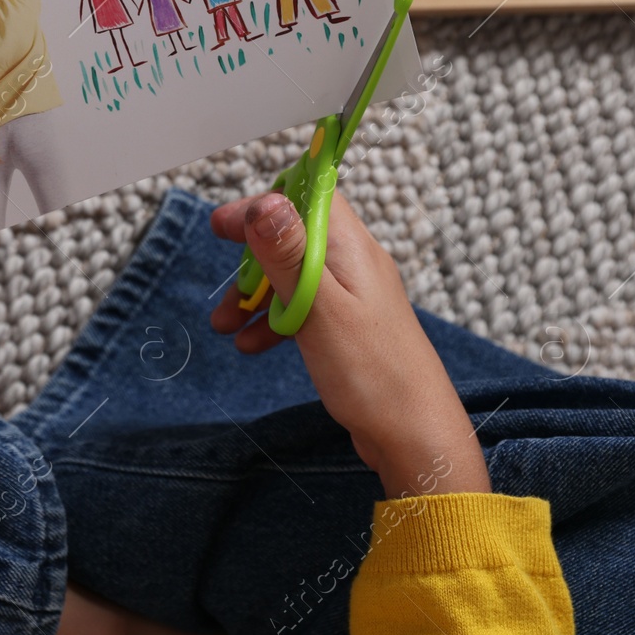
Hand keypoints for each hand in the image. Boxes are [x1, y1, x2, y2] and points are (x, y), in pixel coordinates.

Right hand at [210, 191, 490, 498]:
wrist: (415, 437)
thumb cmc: (372, 373)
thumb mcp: (320, 308)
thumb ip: (289, 255)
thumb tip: (264, 200)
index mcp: (351, 249)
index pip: (307, 197)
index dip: (263, 203)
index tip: (221, 224)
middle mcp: (354, 265)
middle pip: (293, 238)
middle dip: (250, 260)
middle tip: (220, 285)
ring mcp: (352, 297)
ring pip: (292, 277)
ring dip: (254, 296)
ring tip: (223, 327)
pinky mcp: (347, 328)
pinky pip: (302, 308)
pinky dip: (272, 321)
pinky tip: (250, 345)